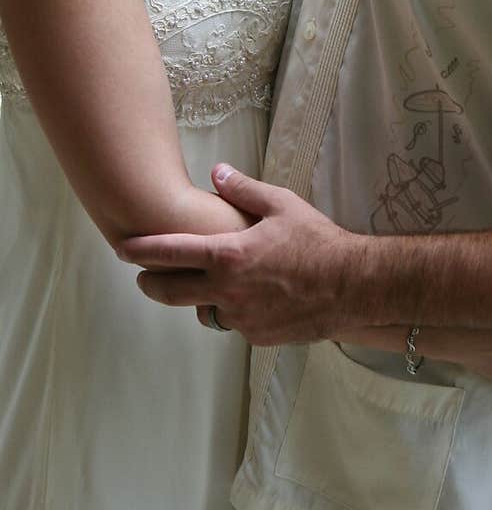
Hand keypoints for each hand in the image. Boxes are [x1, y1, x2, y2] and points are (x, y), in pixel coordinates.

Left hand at [117, 165, 356, 344]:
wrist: (352, 286)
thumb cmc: (318, 241)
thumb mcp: (281, 204)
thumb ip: (243, 190)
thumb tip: (217, 174)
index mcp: (228, 256)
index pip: (170, 253)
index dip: (141, 250)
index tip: (122, 248)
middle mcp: (227, 291)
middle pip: (170, 293)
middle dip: (150, 284)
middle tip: (143, 278)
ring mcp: (241, 318)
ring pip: (202, 312)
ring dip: (196, 300)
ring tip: (201, 287)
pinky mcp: (257, 336)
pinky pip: (233, 323)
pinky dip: (233, 311)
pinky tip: (247, 298)